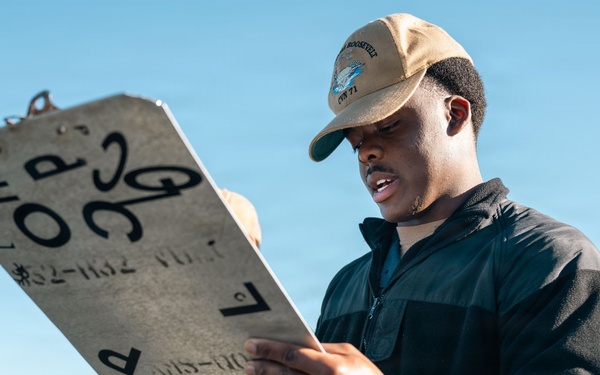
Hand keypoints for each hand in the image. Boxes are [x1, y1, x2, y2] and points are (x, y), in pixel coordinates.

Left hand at [244, 338, 382, 374]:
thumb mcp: (350, 356)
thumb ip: (325, 349)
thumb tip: (298, 342)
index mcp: (331, 368)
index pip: (294, 355)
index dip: (270, 349)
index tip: (251, 344)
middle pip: (285, 374)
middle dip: (263, 367)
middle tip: (247, 361)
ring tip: (253, 373)